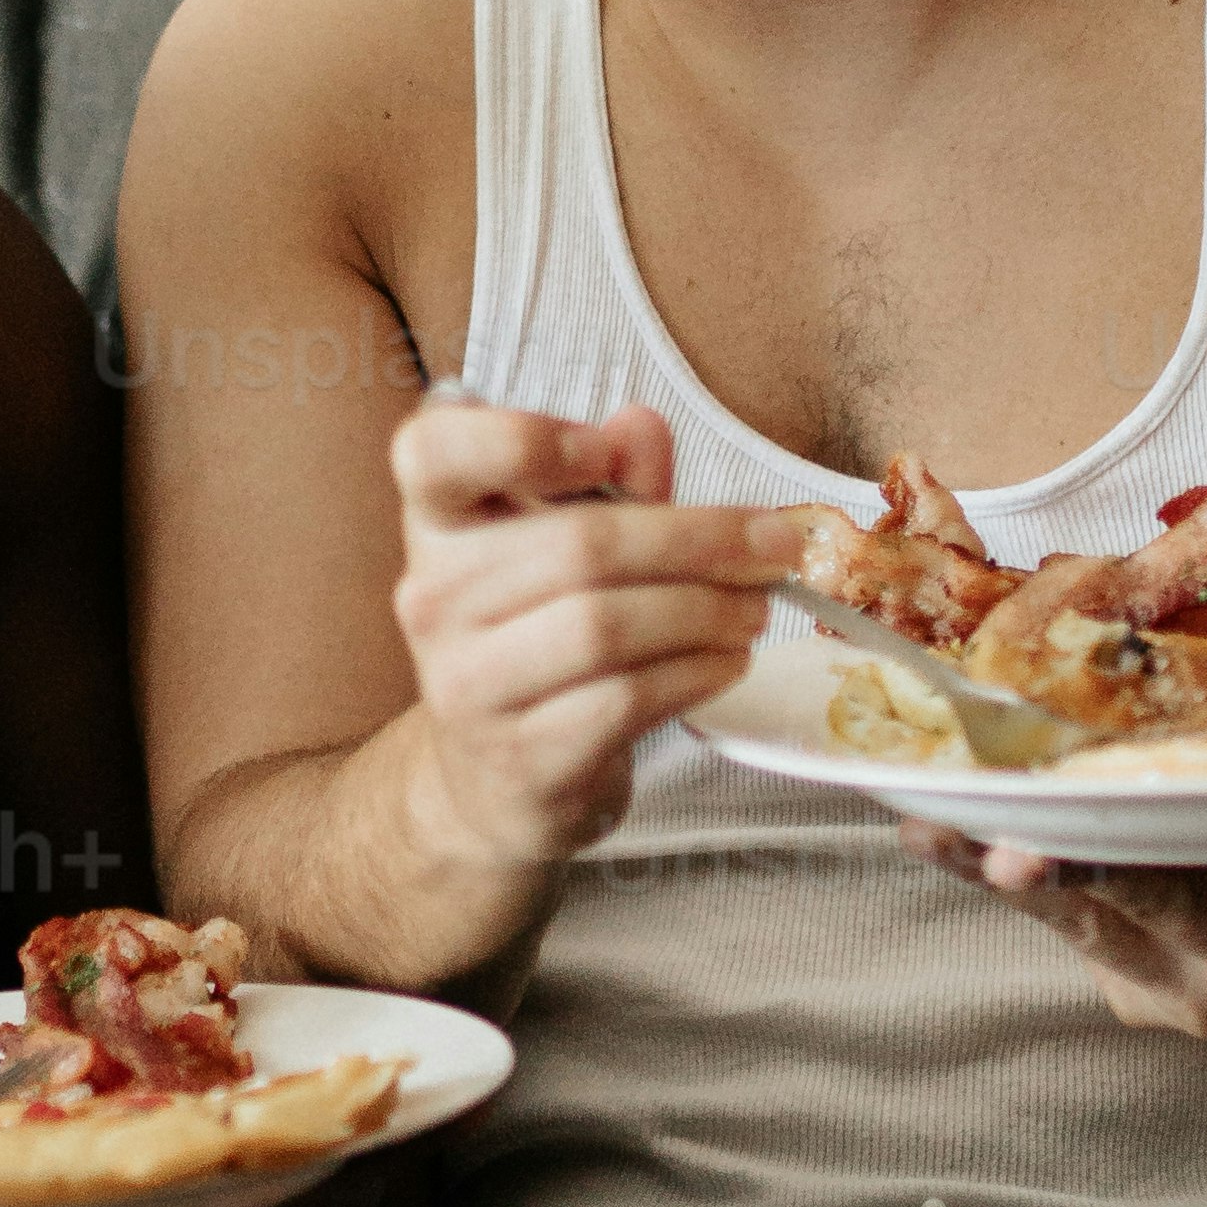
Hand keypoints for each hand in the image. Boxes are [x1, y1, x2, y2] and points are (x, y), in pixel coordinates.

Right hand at [388, 394, 807, 906]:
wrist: (500, 778)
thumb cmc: (543, 637)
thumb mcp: (569, 545)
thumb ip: (608, 483)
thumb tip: (640, 428)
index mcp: (439, 524)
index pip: (431, 453)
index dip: (518, 439)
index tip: (602, 452)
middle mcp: (433, 598)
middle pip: (576, 544)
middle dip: (699, 540)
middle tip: (775, 547)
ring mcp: (468, 684)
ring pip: (605, 626)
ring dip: (707, 611)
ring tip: (757, 608)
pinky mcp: (520, 756)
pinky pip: (623, 699)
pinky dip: (694, 673)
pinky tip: (727, 661)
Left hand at [889, 805, 1206, 1044]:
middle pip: (1175, 897)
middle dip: (1102, 863)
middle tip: (1032, 829)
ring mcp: (1190, 983)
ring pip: (1094, 910)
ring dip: (1013, 858)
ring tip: (945, 809)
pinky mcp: (1131, 985)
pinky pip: (1048, 920)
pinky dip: (982, 865)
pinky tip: (924, 820)